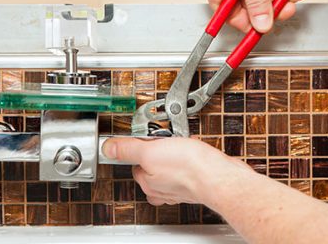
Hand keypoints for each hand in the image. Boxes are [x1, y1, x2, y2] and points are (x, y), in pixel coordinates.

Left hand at [102, 137, 252, 205]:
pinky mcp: (196, 183)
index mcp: (147, 182)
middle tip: (167, 140)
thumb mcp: (150, 151)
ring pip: (170, 166)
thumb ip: (127, 149)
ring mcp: (180, 188)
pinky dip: (190, 158)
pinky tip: (194, 150)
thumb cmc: (189, 168)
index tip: (148, 139)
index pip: (134, 163)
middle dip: (158, 151)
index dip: (140, 147)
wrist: (219, 176)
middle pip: (152, 165)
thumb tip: (107, 148)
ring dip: (174, 153)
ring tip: (181, 143)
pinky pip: (188, 167)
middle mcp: (162, 189)